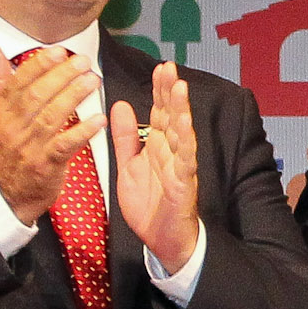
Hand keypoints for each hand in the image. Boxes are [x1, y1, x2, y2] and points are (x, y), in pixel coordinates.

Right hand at [0, 44, 97, 222]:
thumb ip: (0, 81)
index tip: (58, 51)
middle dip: (61, 76)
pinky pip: (64, 146)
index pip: (18, 83)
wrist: (8, 194)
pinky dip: (83, 132)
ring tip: (93, 81)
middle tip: (83, 62)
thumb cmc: (11, 150)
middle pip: (37, 96)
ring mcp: (30, 147)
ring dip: (74, 97)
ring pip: (51, 117)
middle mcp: (15, 127)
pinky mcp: (46, 165)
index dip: (38, 66)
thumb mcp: (1, 115)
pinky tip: (100, 120)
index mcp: (4, 113)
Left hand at [110, 60, 202, 269]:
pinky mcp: (184, 185)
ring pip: (182, 134)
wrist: (161, 241)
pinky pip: (186, 161)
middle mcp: (171, 152)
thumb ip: (125, 137)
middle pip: (172, 116)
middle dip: (171, 92)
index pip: (159, 111)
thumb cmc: (148, 205)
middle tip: (169, 67)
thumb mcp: (128, 166)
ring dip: (182, 111)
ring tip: (180, 89)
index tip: (160, 67)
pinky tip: (185, 126)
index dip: (159, 90)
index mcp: (157, 146)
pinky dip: (186, 143)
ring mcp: (180, 167)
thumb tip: (122, 105)